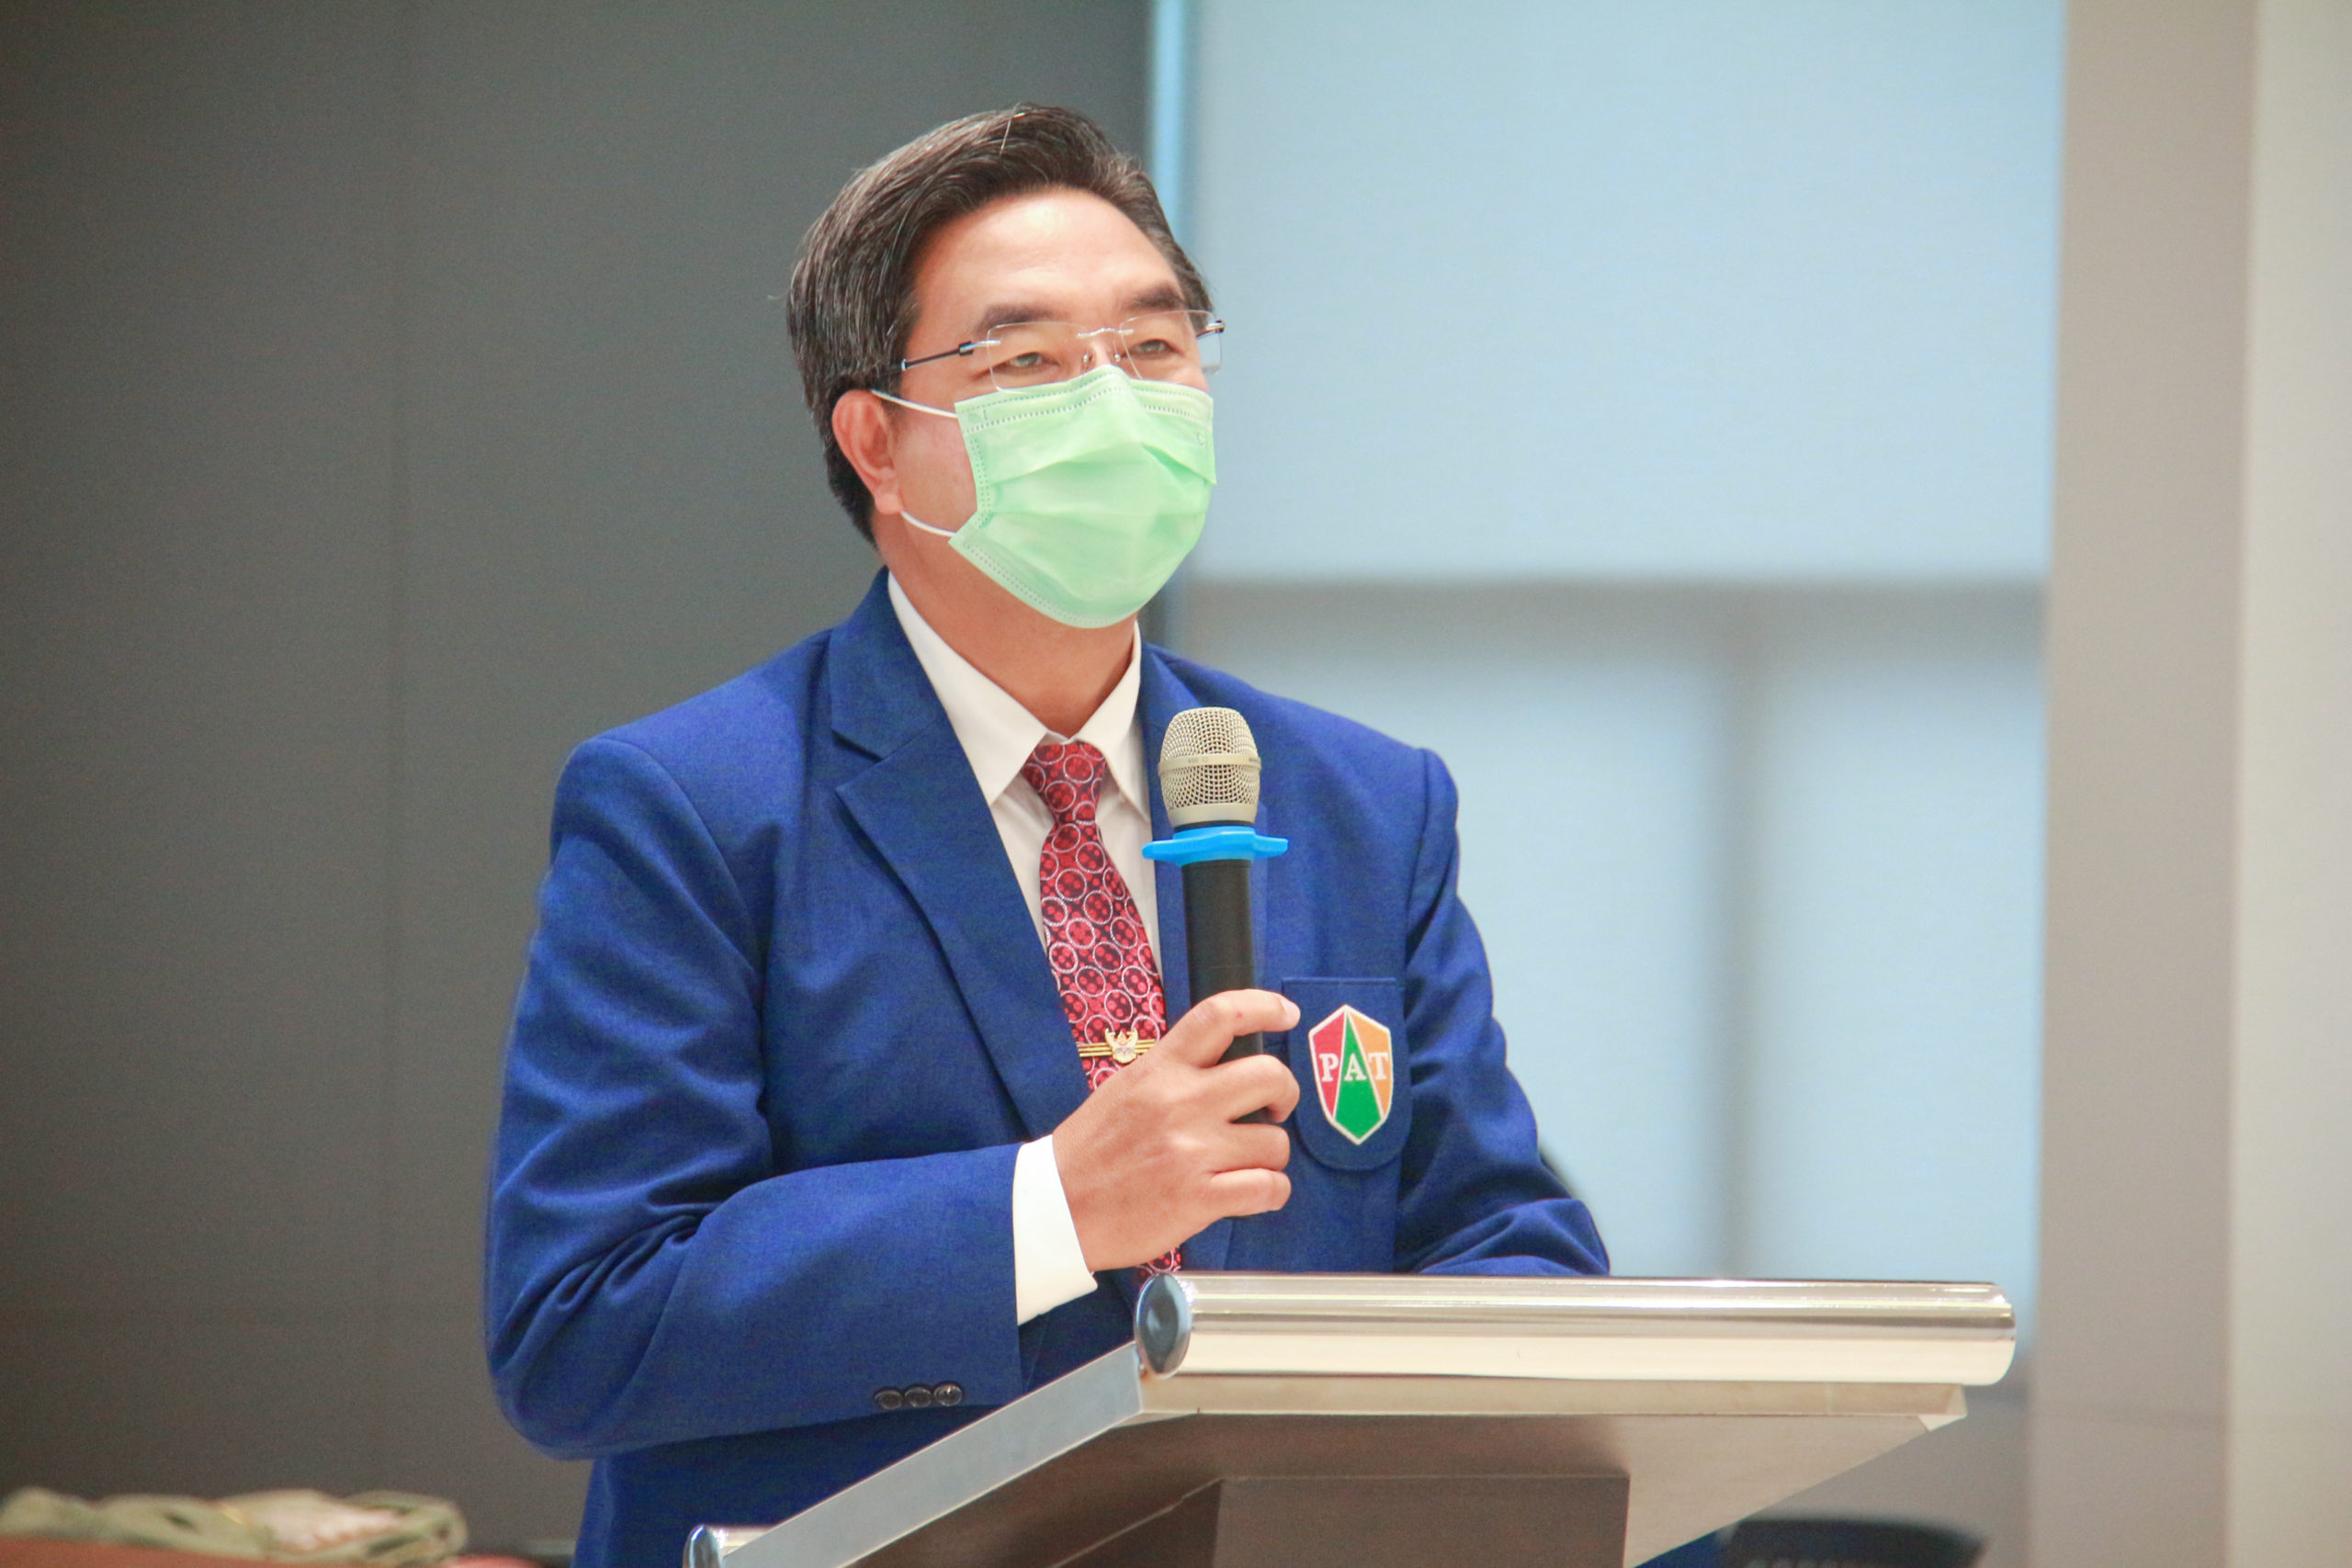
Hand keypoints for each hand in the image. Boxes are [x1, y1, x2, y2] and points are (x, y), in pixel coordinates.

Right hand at [1052, 990, 1302, 1270]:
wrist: (1056, 1208)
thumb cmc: (1091, 1151)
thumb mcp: (1125, 1088)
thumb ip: (1173, 1073)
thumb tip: (1223, 1065)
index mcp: (1159, 1069)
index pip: (1219, 1016)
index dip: (1264, 1007)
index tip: (1286, 1014)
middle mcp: (1180, 1102)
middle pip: (1268, 1076)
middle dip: (1285, 1093)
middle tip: (1273, 1110)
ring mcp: (1191, 1151)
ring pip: (1275, 1142)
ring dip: (1271, 1156)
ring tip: (1249, 1164)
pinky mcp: (1198, 1198)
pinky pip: (1268, 1188)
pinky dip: (1273, 1192)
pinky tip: (1256, 1193)